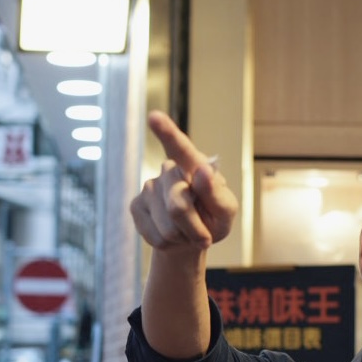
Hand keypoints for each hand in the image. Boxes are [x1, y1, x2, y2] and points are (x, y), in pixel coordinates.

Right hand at [130, 111, 237, 252]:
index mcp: (194, 165)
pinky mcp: (136, 206)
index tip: (154, 117)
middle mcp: (169, 170)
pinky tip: (174, 236)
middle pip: (178, 203)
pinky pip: (156, 236)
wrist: (189, 238)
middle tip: (205, 233)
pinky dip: (171, 244)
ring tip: (189, 231)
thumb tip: (203, 172)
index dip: (167, 132)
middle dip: (195, 226)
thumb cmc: (213, 219)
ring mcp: (149, 186)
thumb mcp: (226, 211)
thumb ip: (218, 194)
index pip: (181, 147)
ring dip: (185, 236)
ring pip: (168, 225)